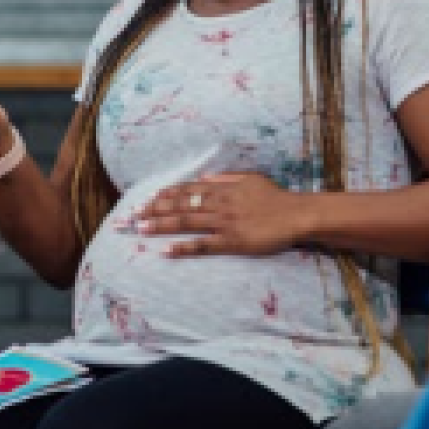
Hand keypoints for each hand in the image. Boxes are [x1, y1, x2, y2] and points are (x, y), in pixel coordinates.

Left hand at [134, 172, 303, 257]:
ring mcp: (224, 223)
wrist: (296, 214)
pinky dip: (183, 247)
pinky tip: (166, 250)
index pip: (186, 191)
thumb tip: (203, 179)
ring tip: (140, 229)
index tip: (144, 200)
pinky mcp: (232, 242)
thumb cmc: (275, 197)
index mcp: (222, 188)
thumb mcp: (250, 179)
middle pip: (179, 206)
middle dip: (153, 210)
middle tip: (131, 216)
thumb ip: (225, 178)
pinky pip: (203, 245)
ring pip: (186, 223)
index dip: (163, 196)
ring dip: (161, 225)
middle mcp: (219, 204)